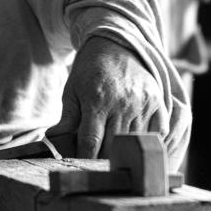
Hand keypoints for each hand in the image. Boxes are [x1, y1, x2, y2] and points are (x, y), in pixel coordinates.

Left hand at [54, 36, 164, 159]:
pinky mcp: (157, 102)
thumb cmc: (90, 70)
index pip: (90, 143)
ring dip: (124, 153)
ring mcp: (142, 103)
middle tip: (96, 164)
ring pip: (134, 142)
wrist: (117, 44)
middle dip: (102, 159)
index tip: (81, 167)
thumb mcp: (72, 90)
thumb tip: (53, 141)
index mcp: (97, 100)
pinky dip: (147, 142)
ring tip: (115, 156)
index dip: (85, 159)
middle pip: (113, 146)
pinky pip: (157, 133)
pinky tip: (136, 144)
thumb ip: (66, 118)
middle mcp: (122, 103)